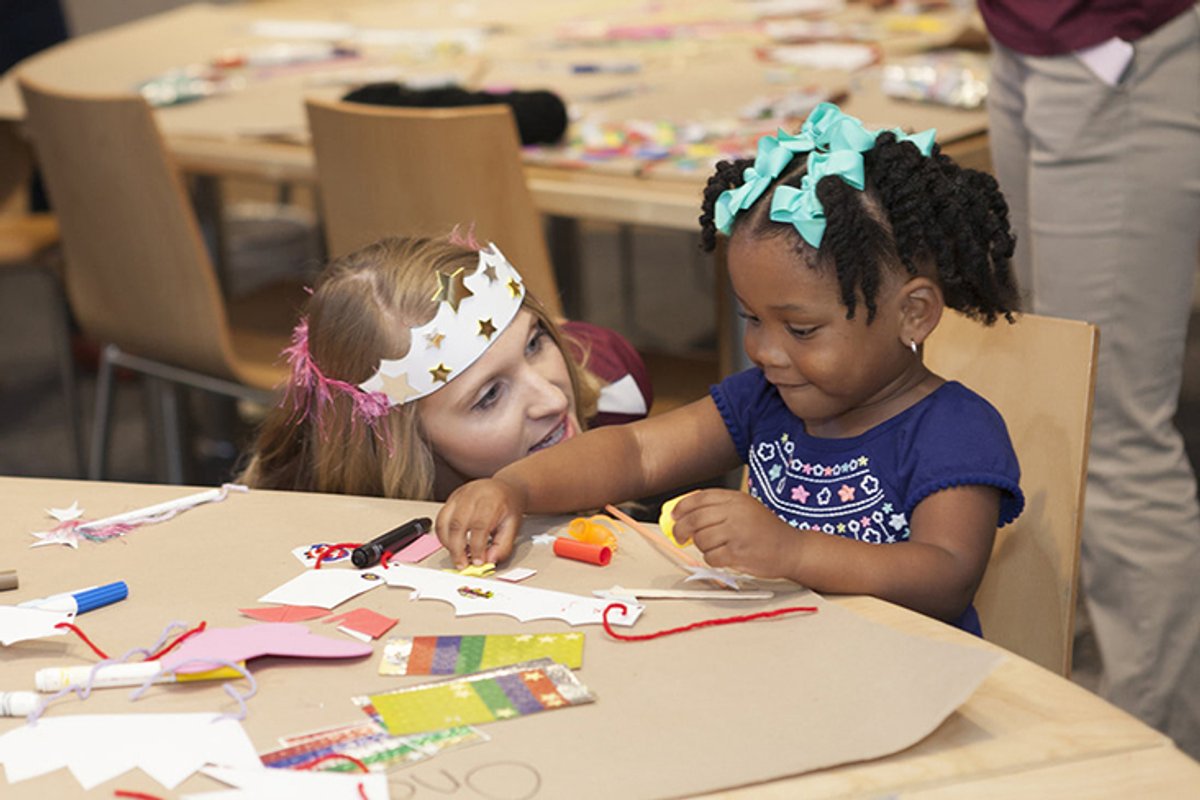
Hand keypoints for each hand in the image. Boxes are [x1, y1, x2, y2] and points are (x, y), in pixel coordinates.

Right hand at [435, 479, 526, 567]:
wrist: (504, 488)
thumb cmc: (508, 506)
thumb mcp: (513, 526)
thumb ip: (502, 545)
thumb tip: (489, 561)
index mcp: (491, 500)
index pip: (479, 525)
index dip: (477, 547)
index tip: (478, 561)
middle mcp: (472, 495)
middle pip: (458, 523)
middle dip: (457, 549)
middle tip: (462, 564)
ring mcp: (459, 496)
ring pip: (444, 521)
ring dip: (447, 543)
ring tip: (456, 557)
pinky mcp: (451, 499)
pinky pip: (440, 519)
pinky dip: (443, 535)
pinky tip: (452, 544)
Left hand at [669, 489, 799, 578]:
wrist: (791, 548)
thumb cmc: (766, 530)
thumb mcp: (745, 508)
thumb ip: (719, 508)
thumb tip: (685, 514)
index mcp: (735, 499)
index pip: (699, 497)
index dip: (682, 507)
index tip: (674, 515)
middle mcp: (735, 512)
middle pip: (695, 519)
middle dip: (681, 529)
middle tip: (679, 536)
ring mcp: (736, 532)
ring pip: (701, 539)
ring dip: (702, 546)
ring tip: (714, 547)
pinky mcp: (738, 552)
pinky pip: (711, 557)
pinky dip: (712, 559)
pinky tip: (722, 557)